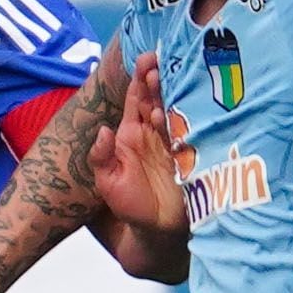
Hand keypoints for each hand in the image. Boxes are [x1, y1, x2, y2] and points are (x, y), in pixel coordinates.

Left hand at [93, 53, 190, 234]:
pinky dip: (186, 122)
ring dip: (171, 96)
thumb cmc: (131, 206)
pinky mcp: (191, 155)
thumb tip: (102, 130)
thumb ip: (101, 157)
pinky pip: (190, 133)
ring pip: (174, 111)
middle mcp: (154, 132)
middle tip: (156, 67)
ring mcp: (174, 141)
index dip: (140, 79)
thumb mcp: (108, 182)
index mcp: (132, 133)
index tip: (144, 61)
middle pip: (157, 98)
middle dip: (157, 80)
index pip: (135, 98)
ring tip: (164, 84)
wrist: (157, 232)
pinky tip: (180, 113)